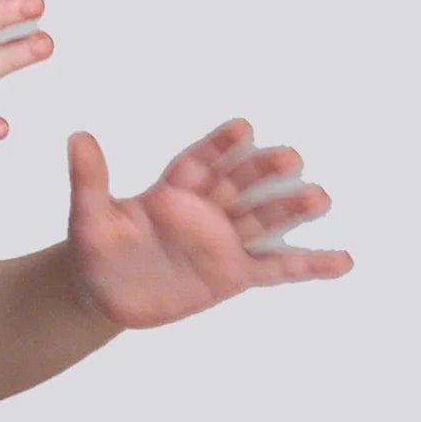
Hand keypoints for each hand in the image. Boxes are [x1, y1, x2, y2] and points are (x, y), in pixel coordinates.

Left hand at [66, 119, 352, 329]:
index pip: (201, 161)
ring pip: (262, 219)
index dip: (220, 146)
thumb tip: (77, 136)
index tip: (243, 128)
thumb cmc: (95, 250)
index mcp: (172, 189)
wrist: (103, 294)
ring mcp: (223, 240)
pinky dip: (309, 264)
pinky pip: (276, 268)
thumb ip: (89, 178)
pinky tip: (342, 260)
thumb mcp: (89, 217)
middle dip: (263, 171)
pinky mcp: (234, 273)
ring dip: (291, 209)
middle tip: (289, 157)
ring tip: (319, 198)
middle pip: (240, 184)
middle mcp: (205, 209)